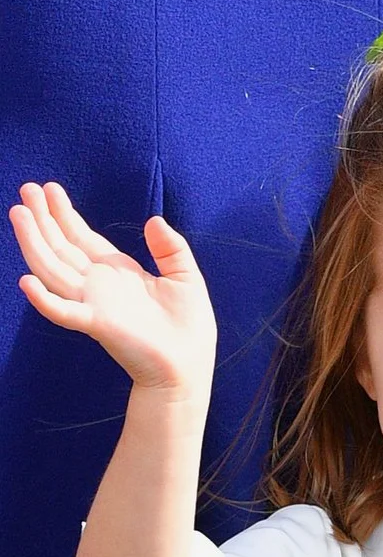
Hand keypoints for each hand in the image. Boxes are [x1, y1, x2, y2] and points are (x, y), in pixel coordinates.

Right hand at [9, 182, 216, 398]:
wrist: (189, 367)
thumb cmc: (189, 329)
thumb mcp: (186, 278)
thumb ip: (171, 248)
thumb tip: (154, 220)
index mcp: (117, 273)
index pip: (82, 239)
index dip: (65, 215)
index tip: (49, 189)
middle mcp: (99, 286)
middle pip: (61, 248)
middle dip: (43, 220)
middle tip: (26, 189)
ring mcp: (94, 304)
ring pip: (52, 270)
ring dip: (34, 243)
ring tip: (19, 214)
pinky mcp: (97, 324)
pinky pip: (63, 312)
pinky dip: (43, 300)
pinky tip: (26, 282)